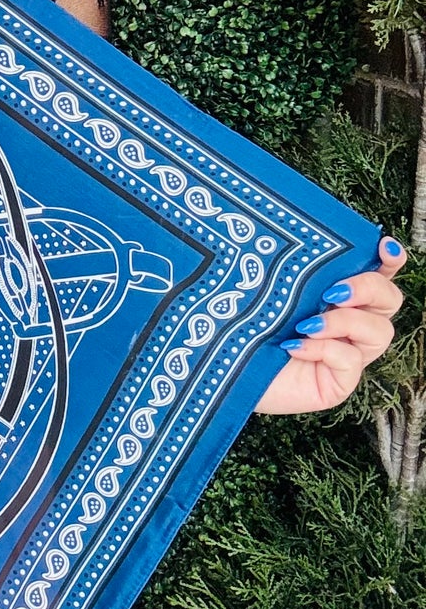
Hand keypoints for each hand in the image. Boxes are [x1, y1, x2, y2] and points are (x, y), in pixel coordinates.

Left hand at [254, 236, 406, 415]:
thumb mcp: (267, 283)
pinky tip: (294, 346)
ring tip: (307, 323)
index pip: (380, 272)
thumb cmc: (238, 318)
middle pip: (390, 299)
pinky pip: (351, 361)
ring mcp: (346, 352)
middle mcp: (349, 322)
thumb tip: (294, 226)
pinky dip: (325, 349)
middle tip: (335, 290)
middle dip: (370, 288)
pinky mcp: (338, 382)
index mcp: (337, 293)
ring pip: (380, 331)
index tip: (382, 247)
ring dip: (345, 321)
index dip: (390, 259)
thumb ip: (291, 263)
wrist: (218, 364)